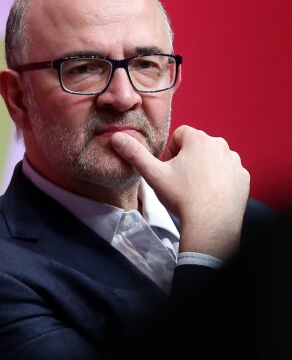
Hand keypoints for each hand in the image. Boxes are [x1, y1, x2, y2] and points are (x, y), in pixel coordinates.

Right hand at [111, 125, 249, 259]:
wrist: (210, 224)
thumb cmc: (182, 197)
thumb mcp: (153, 175)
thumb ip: (135, 154)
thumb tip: (117, 138)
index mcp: (198, 140)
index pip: (181, 135)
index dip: (171, 151)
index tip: (169, 168)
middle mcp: (220, 145)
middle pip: (198, 146)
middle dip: (188, 159)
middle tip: (180, 181)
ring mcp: (234, 162)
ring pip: (214, 159)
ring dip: (204, 168)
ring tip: (195, 189)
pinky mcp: (243, 177)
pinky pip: (228, 173)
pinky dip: (219, 180)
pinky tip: (210, 195)